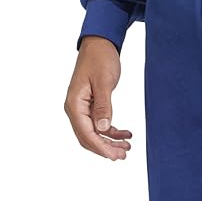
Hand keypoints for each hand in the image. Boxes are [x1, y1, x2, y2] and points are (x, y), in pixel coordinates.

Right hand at [64, 36, 131, 160]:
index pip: (86, 134)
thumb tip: (103, 129)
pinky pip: (98, 125)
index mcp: (74, 104)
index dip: (101, 148)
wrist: (98, 44)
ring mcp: (81, 108)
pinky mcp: (90, 106)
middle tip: (124, 156)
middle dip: (105, 149)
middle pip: (88, 138)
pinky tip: (126, 134)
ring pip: (94, 134)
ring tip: (127, 148)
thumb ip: (103, 106)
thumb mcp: (104, 82)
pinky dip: (112, 132)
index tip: (115, 156)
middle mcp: (74, 109)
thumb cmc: (100, 58)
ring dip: (109, 142)